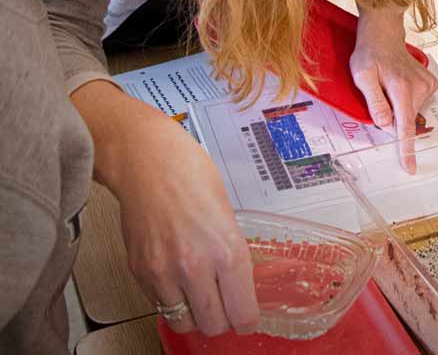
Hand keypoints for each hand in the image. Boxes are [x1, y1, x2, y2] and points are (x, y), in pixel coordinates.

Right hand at [116, 115, 257, 335]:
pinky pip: (160, 306)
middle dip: (223, 321)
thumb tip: (238, 283)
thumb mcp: (228, 213)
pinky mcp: (139, 272)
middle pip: (214, 325)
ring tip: (200, 297)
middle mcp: (195, 267)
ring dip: (195, 315)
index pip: (242, 311)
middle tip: (226, 308)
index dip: (248, 319)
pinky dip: (171, 301)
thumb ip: (231, 252)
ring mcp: (163, 273)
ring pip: (184, 323)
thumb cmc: (190, 174)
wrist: (145, 161)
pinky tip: (178, 281)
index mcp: (227, 250)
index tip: (248, 318)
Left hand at [351, 9, 437, 173]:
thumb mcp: (362, 76)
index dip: (406, 149)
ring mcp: (426, 85)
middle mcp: (418, 88)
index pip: (405, 127)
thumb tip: (384, 123)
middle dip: (392, 117)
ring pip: (410, 111)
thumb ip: (374, 101)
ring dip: (398, 107)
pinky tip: (398, 84)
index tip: (410, 166)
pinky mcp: (429, 83)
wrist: (384, 34)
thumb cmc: (371, 53)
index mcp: (401, 90)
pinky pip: (416, 103)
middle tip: (378, 93)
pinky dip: (406, 100)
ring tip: (387, 84)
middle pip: (405, 119)